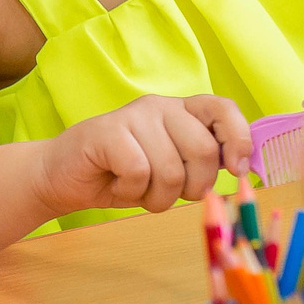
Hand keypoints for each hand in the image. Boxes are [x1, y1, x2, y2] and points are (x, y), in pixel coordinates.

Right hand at [33, 95, 251, 218]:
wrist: (62, 177)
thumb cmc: (121, 176)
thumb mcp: (171, 169)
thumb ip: (202, 162)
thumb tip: (241, 167)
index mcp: (182, 112)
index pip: (223, 110)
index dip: (238, 138)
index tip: (235, 169)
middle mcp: (160, 106)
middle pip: (202, 150)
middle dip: (192, 187)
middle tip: (167, 194)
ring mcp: (133, 116)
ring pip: (171, 169)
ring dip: (157, 197)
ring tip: (137, 191)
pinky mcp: (106, 131)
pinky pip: (138, 172)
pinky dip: (130, 192)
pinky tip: (116, 185)